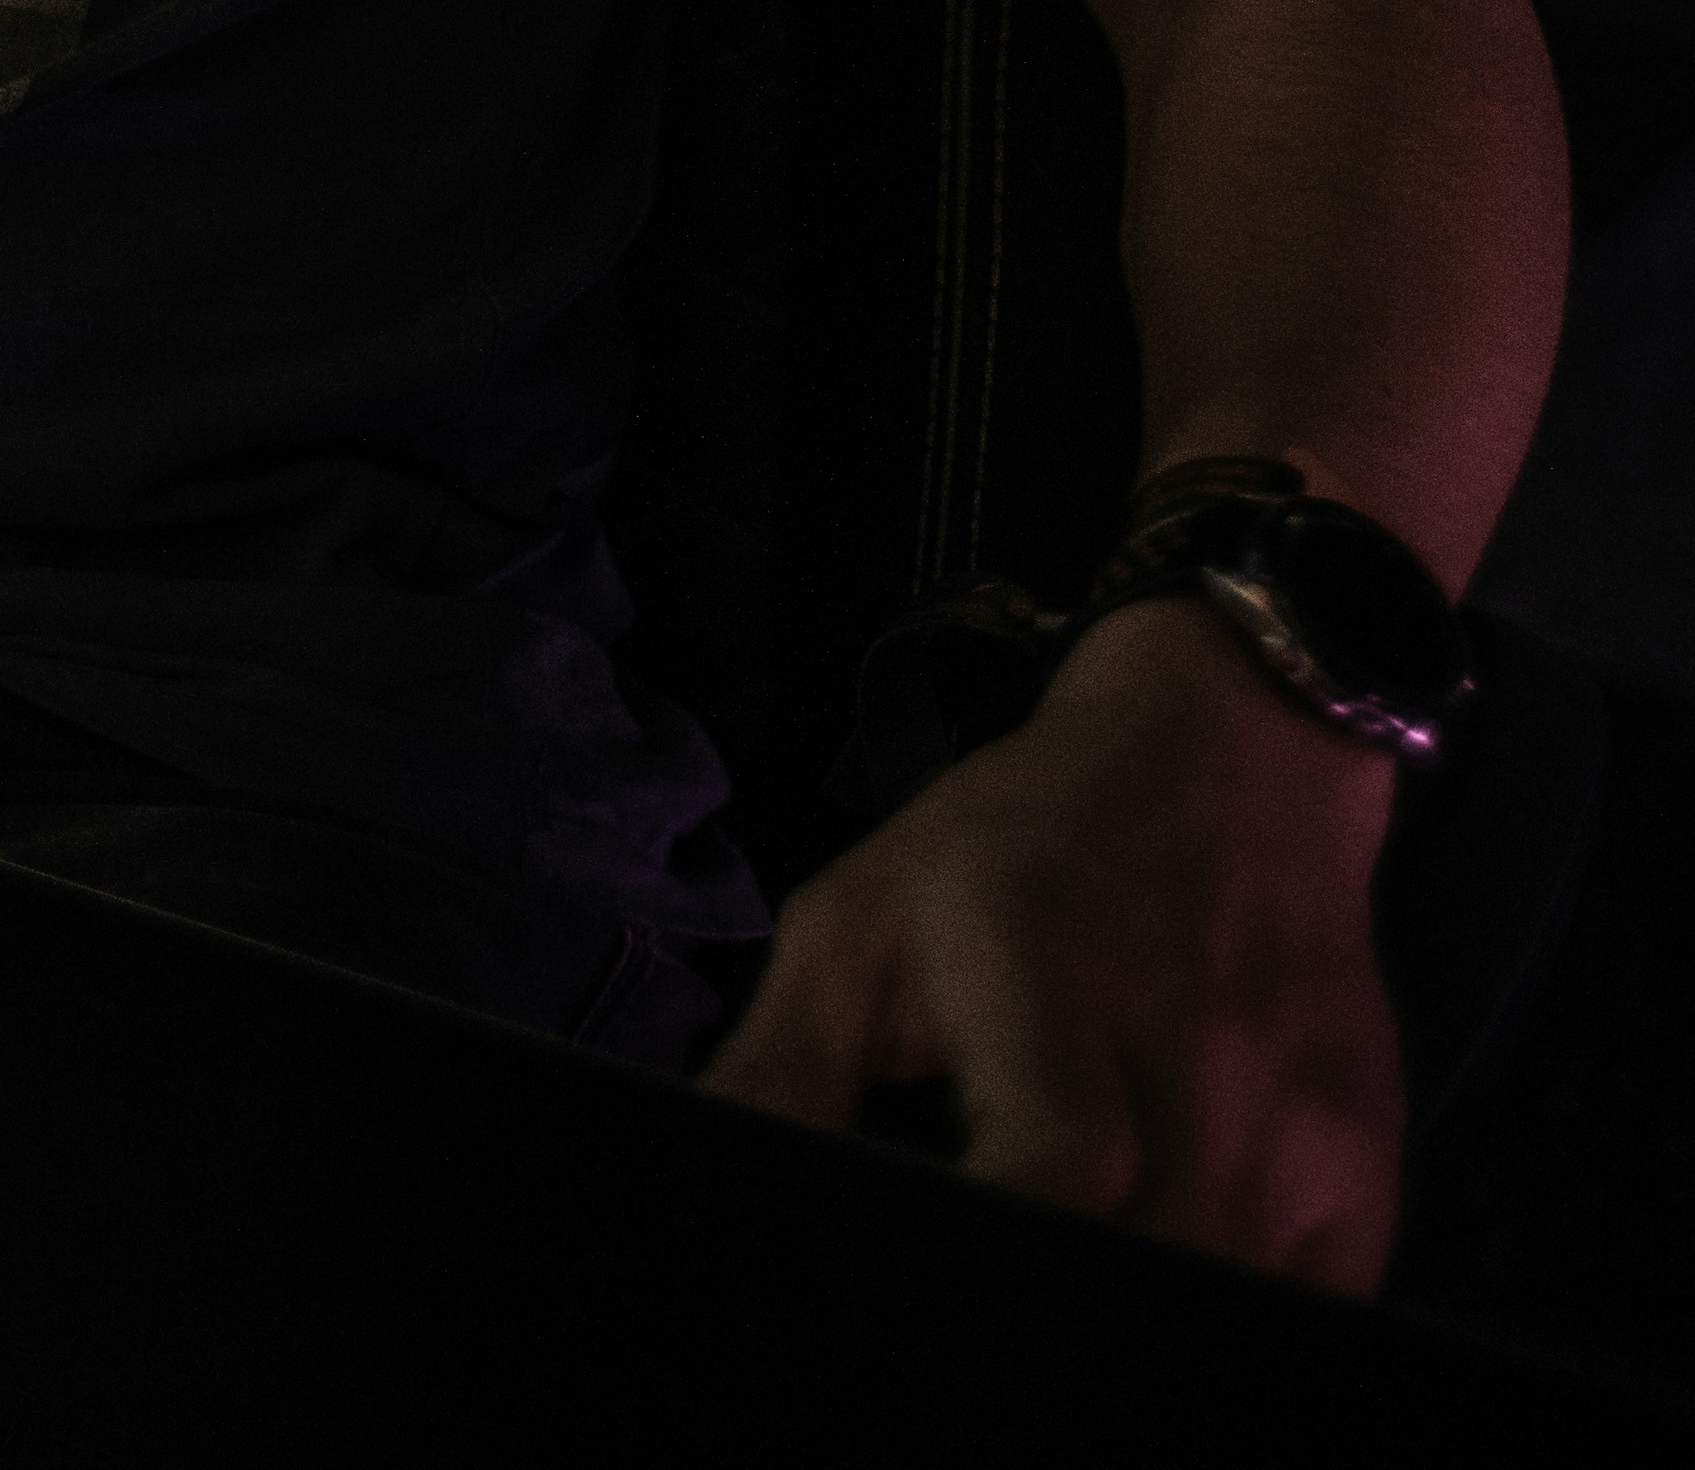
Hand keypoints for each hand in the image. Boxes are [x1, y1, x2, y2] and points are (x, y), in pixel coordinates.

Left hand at [701, 595, 1403, 1288]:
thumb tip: (713, 1187)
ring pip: (1220, 1309)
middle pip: (1144, 1271)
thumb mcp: (864, 918)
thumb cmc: (1018, 843)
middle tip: (987, 1310)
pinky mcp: (1366, 1173)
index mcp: (1043, 967)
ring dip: (1130, 1321)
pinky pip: (1305, 1318)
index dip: (1003, 1247)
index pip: (1059, 1166)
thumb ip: (779, 1071)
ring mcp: (1299, 1120)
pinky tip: (1154, 1276)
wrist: (1232, 753)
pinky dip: (1219, 1326)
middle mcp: (1191, 1049)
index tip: (953, 1282)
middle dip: (1054, 1315)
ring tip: (1053, 1287)